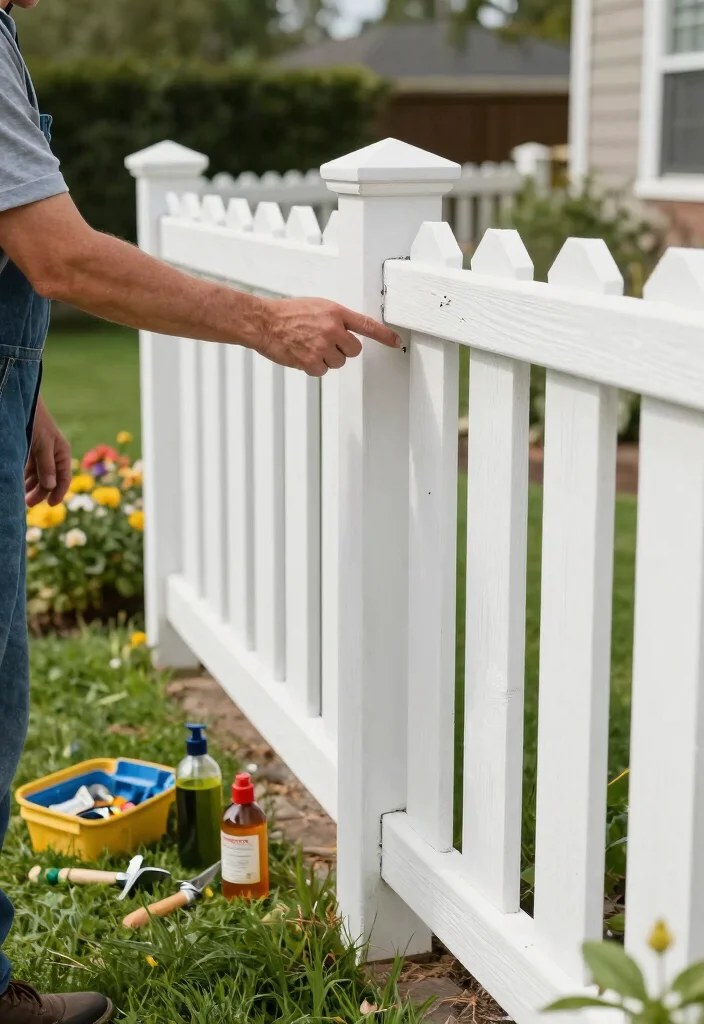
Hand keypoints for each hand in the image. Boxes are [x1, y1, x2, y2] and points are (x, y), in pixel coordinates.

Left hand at [25, 398, 71, 506]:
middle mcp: (54, 456)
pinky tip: (18, 485)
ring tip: (21, 497)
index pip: (64, 478)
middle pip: (50, 480)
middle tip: (29, 504)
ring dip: (31, 488)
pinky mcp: (31, 452)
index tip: (51, 505)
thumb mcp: (42, 444)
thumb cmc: (36, 421)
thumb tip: (50, 486)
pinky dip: (25, 479)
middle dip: (41, 493)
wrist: (23, 404)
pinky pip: (30, 470)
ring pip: (39, 477)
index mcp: (63, 453)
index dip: (58, 492)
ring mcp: (42, 455)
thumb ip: (46, 465)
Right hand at [258, 298, 400, 376]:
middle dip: (342, 349)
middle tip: (324, 342)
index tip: (395, 341)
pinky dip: (313, 367)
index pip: (366, 325)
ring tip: (308, 346)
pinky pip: (323, 371)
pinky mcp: (311, 361)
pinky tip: (302, 354)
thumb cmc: (287, 313)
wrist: (264, 322)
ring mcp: (322, 346)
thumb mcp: (317, 307)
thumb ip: (335, 319)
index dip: (384, 335)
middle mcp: (332, 328)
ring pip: (339, 362)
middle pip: (354, 350)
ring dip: (327, 358)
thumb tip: (348, 333)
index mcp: (335, 312)